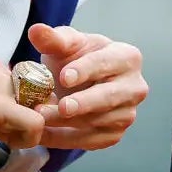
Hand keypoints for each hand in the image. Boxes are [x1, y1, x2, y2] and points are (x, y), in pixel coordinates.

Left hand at [26, 24, 146, 150]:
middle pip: (108, 97)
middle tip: (61, 107)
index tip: (64, 77)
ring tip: (39, 118)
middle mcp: (135, 87)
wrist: (80, 84)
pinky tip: (42, 134)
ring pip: (97, 121)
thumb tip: (36, 30)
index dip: (85, 70)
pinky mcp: (114, 134)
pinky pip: (90, 141)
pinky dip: (64, 139)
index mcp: (127, 57)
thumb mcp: (66, 45)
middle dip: (83, 103)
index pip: (106, 63)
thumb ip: (53, 38)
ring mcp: (127, 113)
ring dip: (66, 123)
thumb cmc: (76, 59)